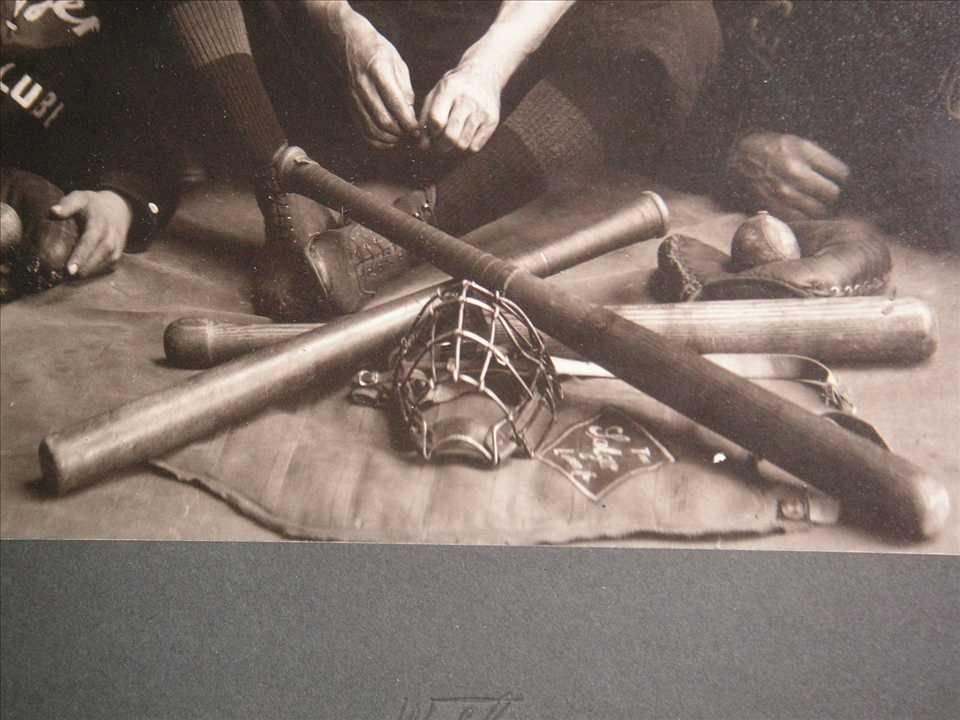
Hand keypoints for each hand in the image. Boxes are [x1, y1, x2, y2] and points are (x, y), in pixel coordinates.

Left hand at [50, 190, 132, 277]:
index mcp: (100, 225)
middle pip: (96, 259)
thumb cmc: (92, 205)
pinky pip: (102, 270)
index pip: (90, 243)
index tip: (69, 270)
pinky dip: (90, 272)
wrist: (119, 210)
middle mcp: (111, 240)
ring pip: (99, 268)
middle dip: (80, 270)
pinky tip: (78, 272)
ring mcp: (116, 251)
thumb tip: (53, 212)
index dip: (80, 257)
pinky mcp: (116, 259)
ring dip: (84, 273)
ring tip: (66, 278)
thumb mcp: (80, 197)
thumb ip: (67, 204)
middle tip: (61, 277)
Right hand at [327, 7, 418, 148]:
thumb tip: (410, 114)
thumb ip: (405, 89)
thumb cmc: (377, 52)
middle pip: (384, 120)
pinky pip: (363, 130)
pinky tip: (388, 140)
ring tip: (402, 138)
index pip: (396, 104)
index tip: (417, 128)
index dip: (408, 121)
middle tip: (412, 135)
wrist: (348, 44)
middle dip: (401, 133)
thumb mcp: (397, 63)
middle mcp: (364, 86)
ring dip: (390, 139)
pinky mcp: (350, 106)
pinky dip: (377, 141)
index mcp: (378, 71)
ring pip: (373, 129)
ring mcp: (354, 98)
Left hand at [419, 62, 501, 155]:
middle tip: (440, 144)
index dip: (431, 132)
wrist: (483, 75)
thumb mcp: (436, 94)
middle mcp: (467, 100)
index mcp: (450, 90)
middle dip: (441, 146)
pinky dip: (467, 146)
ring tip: (452, 139)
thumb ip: (426, 118)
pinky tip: (465, 135)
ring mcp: (482, 111)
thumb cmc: (454, 89)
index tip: (432, 133)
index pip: (437, 120)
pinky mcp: (492, 120)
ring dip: (454, 147)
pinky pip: (475, 147)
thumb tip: (423, 146)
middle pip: (450, 136)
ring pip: (463, 144)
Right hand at [728, 132, 850, 220]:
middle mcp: (795, 172)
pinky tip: (800, 210)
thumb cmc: (771, 148)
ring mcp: (783, 192)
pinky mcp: (772, 206)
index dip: (844, 178)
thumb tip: (845, 178)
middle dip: (832, 195)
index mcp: (804, 152)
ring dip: (819, 208)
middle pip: (832, 194)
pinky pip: (799, 220)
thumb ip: (820, 158)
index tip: (839, 180)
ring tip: (813, 203)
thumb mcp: (798, 142)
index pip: (842, 173)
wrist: (736, 156)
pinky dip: (803, 217)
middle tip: (826, 193)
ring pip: (818, 211)